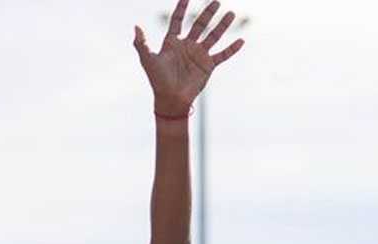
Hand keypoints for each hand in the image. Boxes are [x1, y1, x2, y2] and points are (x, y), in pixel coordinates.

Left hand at [133, 0, 243, 115]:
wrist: (170, 99)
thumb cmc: (157, 80)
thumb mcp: (148, 60)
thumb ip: (141, 43)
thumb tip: (136, 26)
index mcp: (173, 42)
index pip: (177, 20)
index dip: (181, 8)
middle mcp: (187, 46)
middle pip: (199, 25)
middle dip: (208, 13)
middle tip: (216, 1)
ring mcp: (199, 55)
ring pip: (213, 36)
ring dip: (222, 25)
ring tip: (231, 13)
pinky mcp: (208, 65)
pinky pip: (222, 55)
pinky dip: (232, 49)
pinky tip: (241, 41)